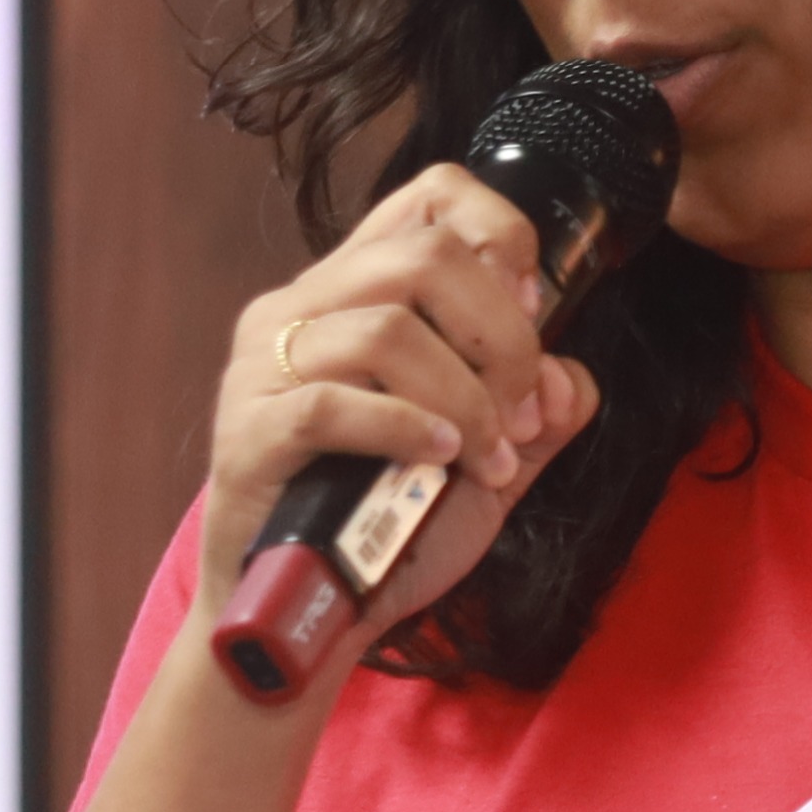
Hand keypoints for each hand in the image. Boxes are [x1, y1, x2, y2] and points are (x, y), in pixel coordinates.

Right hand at [193, 164, 604, 643]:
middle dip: (501, 337)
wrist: (308, 615)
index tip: (533, 314)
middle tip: (519, 413)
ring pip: (387, 329)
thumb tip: (563, 379)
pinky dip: (406, 430)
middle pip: (425, 257)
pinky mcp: (248, 433)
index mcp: (355, 291)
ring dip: (464, 399)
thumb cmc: (386, 524)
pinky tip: (440, 461)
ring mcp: (264, 367)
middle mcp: (300, 307)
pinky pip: (333, 405)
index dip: (501, 235)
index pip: (430, 195)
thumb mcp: (487, 457)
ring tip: (486, 459)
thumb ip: (538, 410)